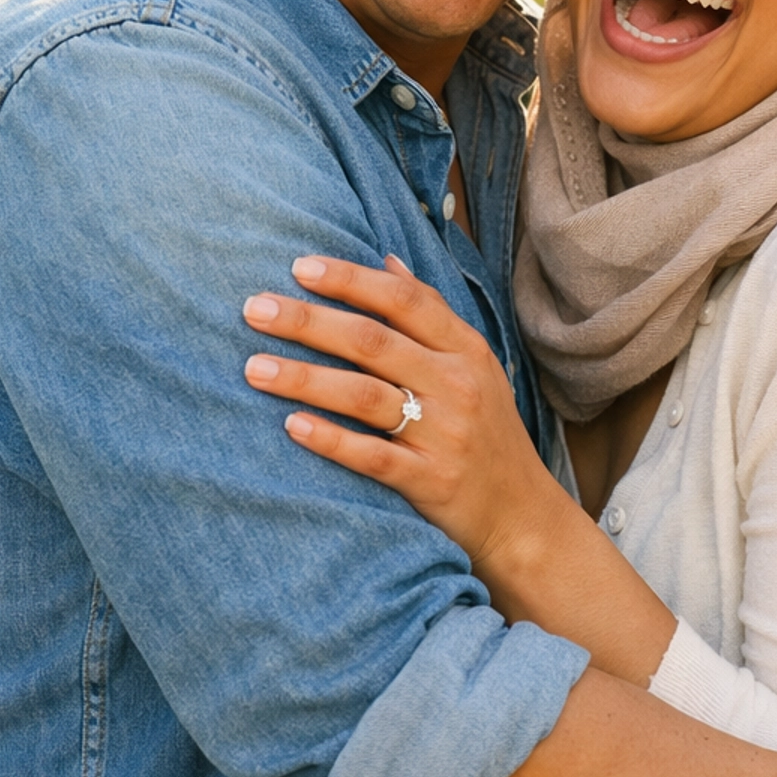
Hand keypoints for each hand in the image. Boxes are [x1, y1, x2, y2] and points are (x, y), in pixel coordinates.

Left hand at [243, 254, 566, 573]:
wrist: (522, 514)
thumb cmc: (487, 432)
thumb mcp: (475, 366)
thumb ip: (432, 315)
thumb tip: (386, 262)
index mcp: (466, 350)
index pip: (404, 301)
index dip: (351, 280)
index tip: (300, 267)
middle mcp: (457, 385)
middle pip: (373, 342)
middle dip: (309, 321)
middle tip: (255, 309)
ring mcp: (445, 434)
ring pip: (365, 396)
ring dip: (305, 378)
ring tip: (254, 367)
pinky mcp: (431, 481)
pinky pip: (372, 456)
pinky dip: (331, 439)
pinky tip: (291, 425)